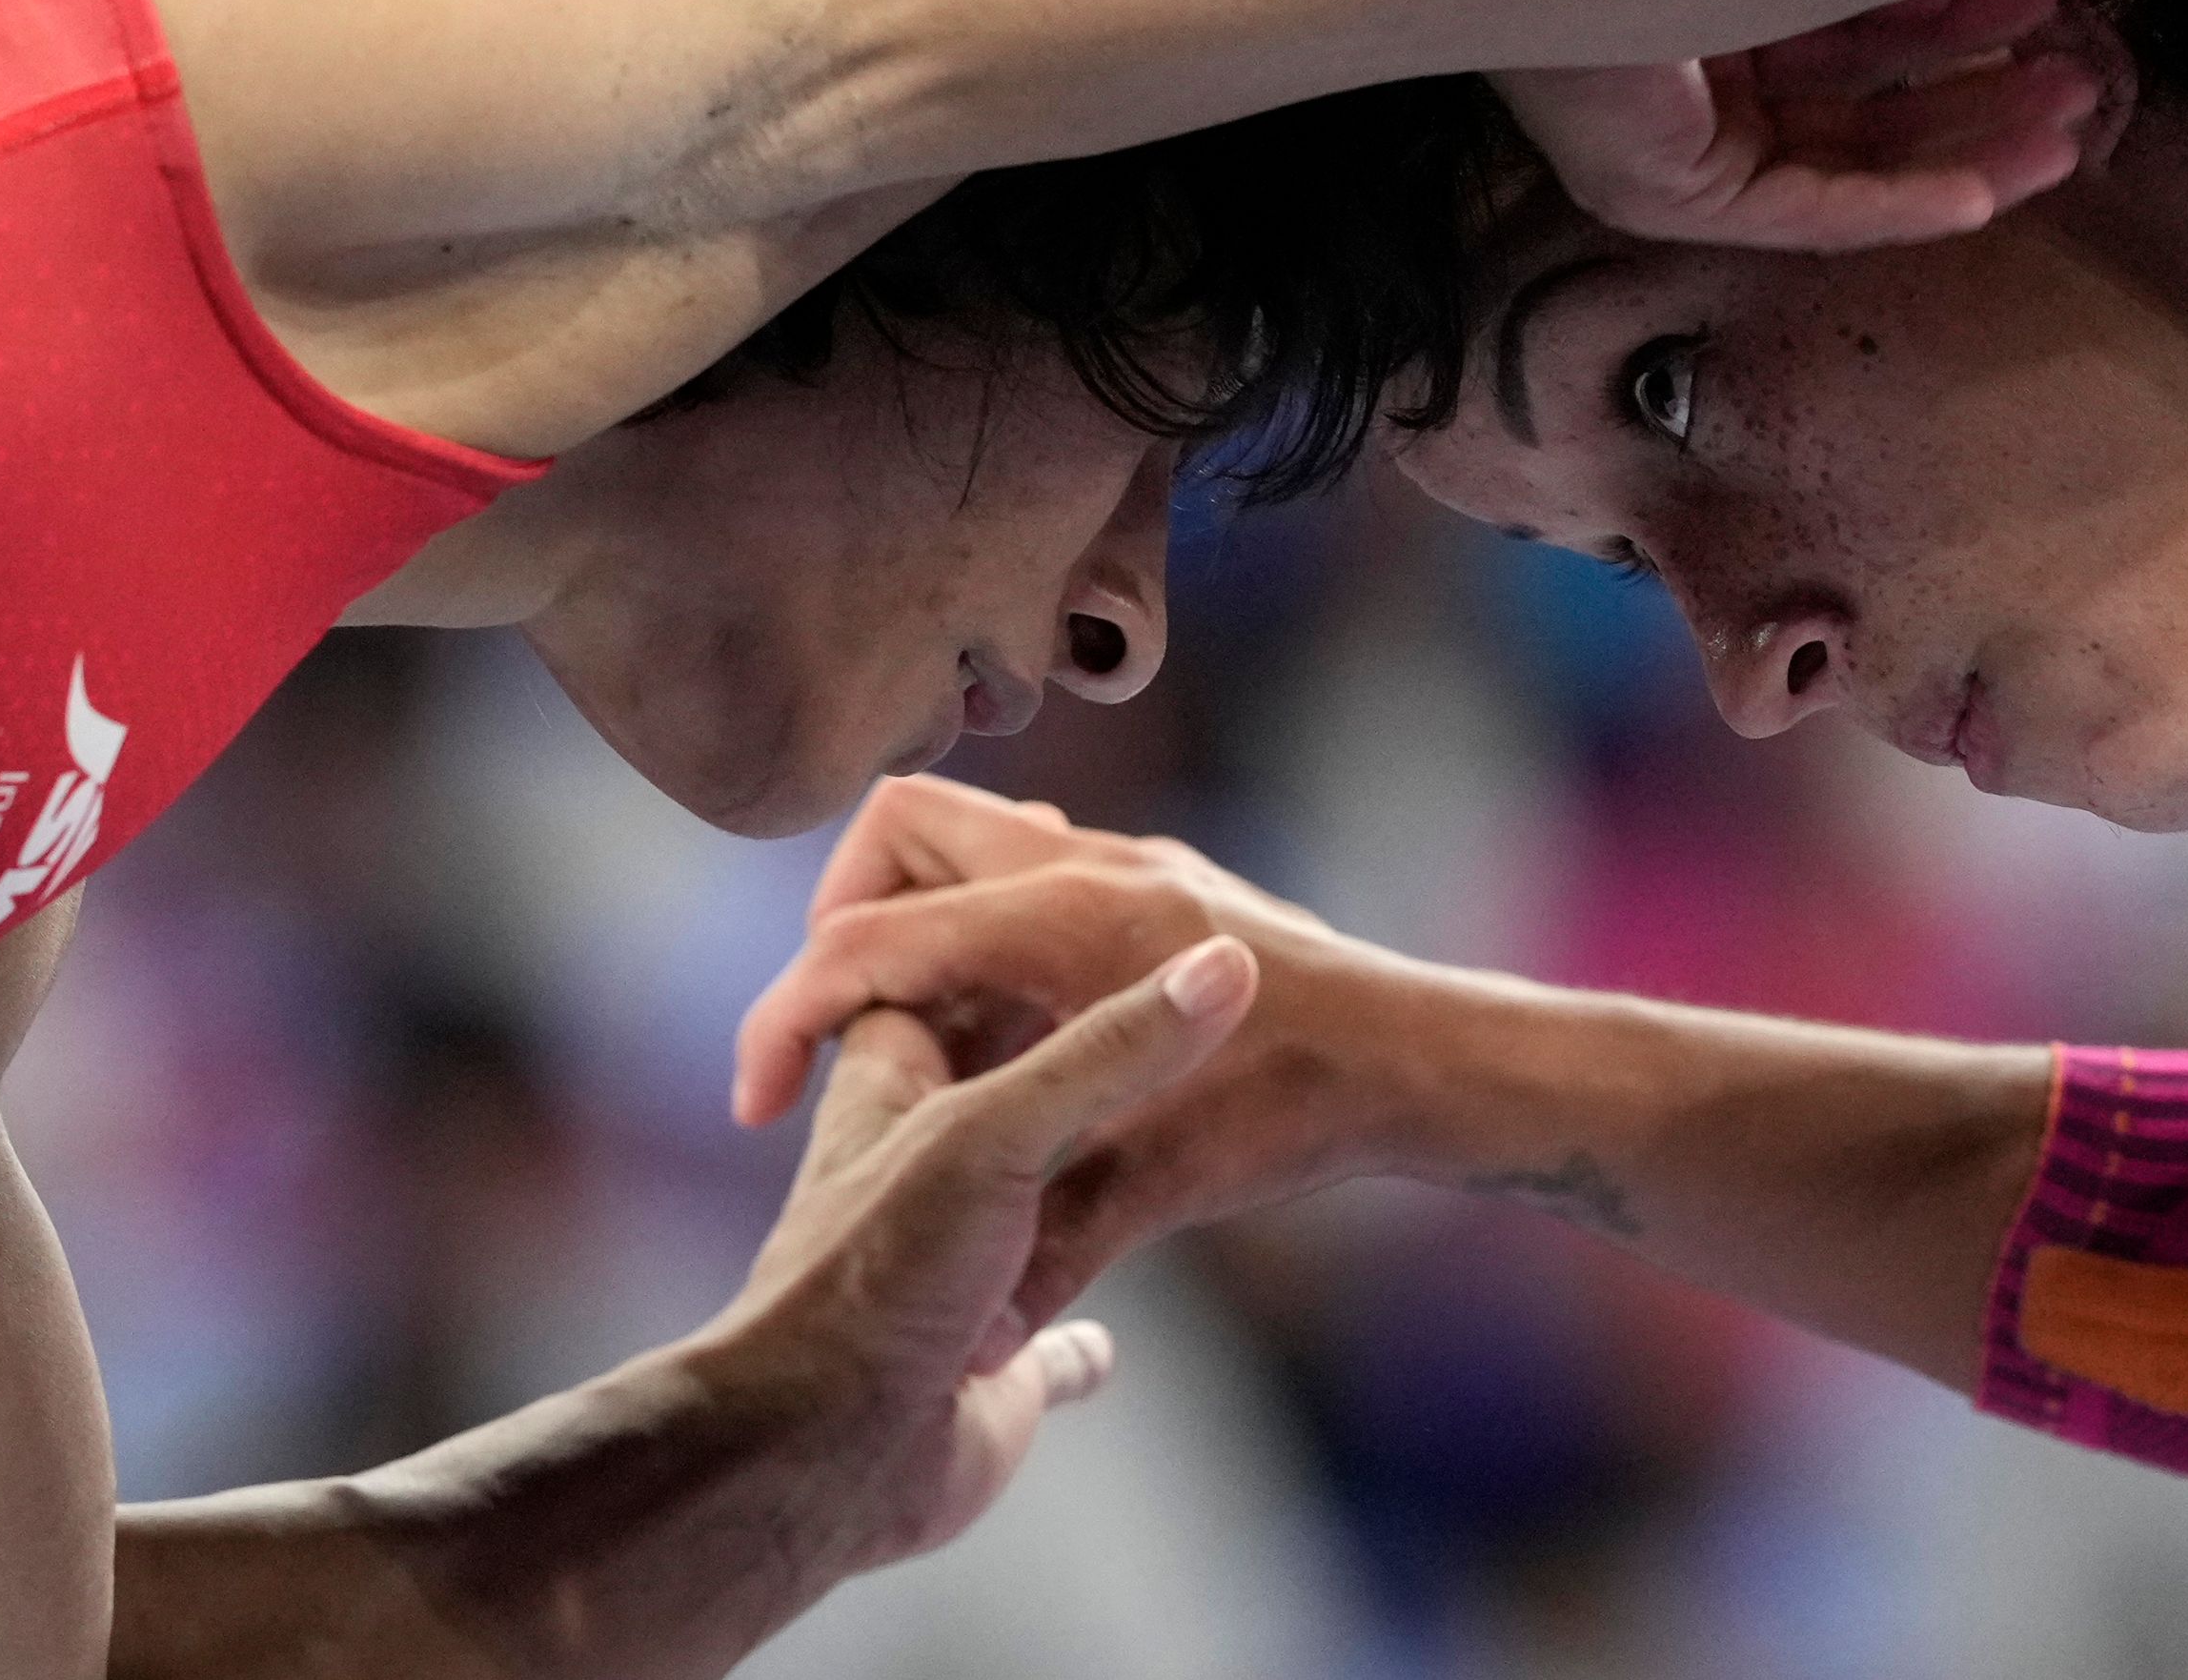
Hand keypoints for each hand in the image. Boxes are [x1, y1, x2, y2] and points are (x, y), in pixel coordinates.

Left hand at [688, 925, 1258, 1575]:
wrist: (819, 1463)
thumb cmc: (878, 1279)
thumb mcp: (1002, 1135)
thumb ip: (1112, 1048)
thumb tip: (1228, 960)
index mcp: (896, 1087)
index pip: (925, 969)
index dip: (982, 915)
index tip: (1066, 860)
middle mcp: (922, 1163)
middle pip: (991, 1067)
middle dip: (1054, 1028)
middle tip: (1151, 979)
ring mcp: (957, 1263)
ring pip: (1025, 1194)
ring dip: (1081, 1164)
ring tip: (1164, 1113)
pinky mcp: (992, 1358)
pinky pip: (1046, 1329)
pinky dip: (1078, 1331)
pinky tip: (1112, 1343)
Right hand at [734, 779, 1461, 1332]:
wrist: (1428, 1060)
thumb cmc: (1304, 1112)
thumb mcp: (1161, 1189)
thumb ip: (1051, 1254)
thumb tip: (972, 1356)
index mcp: (1066, 920)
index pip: (868, 941)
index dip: (785, 1022)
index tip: (759, 1106)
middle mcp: (1089, 866)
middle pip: (898, 829)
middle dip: (841, 918)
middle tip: (837, 1031)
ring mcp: (1127, 865)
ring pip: (966, 846)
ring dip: (916, 929)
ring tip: (911, 1055)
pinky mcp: (1154, 890)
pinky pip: (1027, 881)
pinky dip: (984, 944)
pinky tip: (1000, 1056)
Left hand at [1497, 0, 2128, 248]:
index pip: (1857, 16)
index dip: (1962, 15)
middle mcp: (1693, 61)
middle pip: (1866, 94)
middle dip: (1985, 91)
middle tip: (2080, 76)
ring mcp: (1672, 133)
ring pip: (1848, 157)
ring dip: (1967, 149)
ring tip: (2065, 125)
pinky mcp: (1663, 187)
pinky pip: (1800, 210)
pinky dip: (1895, 203)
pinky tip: (1983, 188)